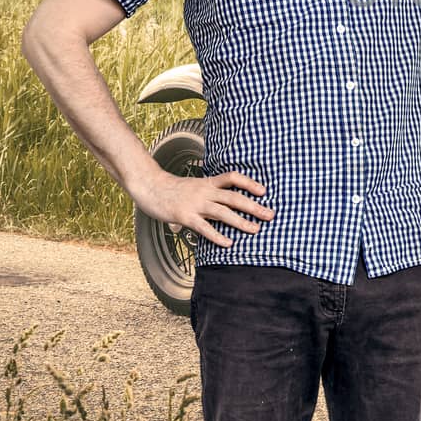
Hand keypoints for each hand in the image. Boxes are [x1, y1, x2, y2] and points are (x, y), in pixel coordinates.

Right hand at [131, 167, 274, 247]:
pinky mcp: (185, 216)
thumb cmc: (171, 189)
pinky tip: (229, 243)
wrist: (149, 187)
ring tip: (256, 230)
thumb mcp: (193, 186)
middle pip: (234, 197)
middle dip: (254, 206)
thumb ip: (206, 194)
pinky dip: (218, 236)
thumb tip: (218, 206)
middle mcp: (204, 191)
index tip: (264, 191)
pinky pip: (204, 227)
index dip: (249, 183)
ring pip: (223, 212)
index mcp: (207, 183)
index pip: (232, 178)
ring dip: (241, 222)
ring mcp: (195, 204)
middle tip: (270, 214)